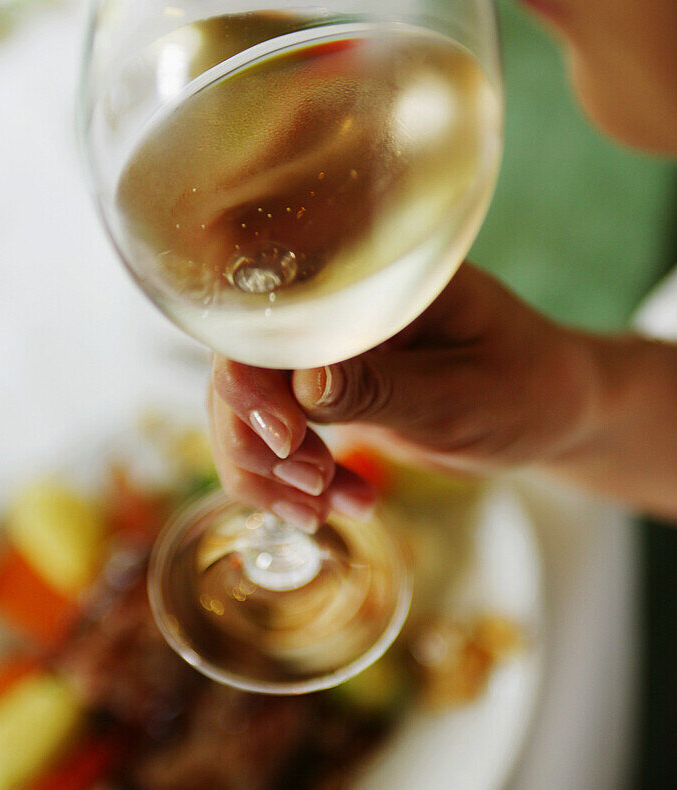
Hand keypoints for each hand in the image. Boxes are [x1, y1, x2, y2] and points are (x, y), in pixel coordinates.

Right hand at [209, 264, 595, 527]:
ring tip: (320, 509)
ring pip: (246, 405)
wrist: (547, 413)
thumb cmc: (527, 389)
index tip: (286, 437)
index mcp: (372, 280)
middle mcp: (337, 306)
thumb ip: (383, 390)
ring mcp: (324, 350)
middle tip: (311, 485)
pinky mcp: (322, 390)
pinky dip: (291, 481)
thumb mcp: (462, 397)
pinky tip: (339, 504)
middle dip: (256, 434)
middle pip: (242, 359)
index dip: (253, 372)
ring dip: (269, 468)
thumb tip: (302, 385)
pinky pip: (275, 435)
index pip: (275, 307)